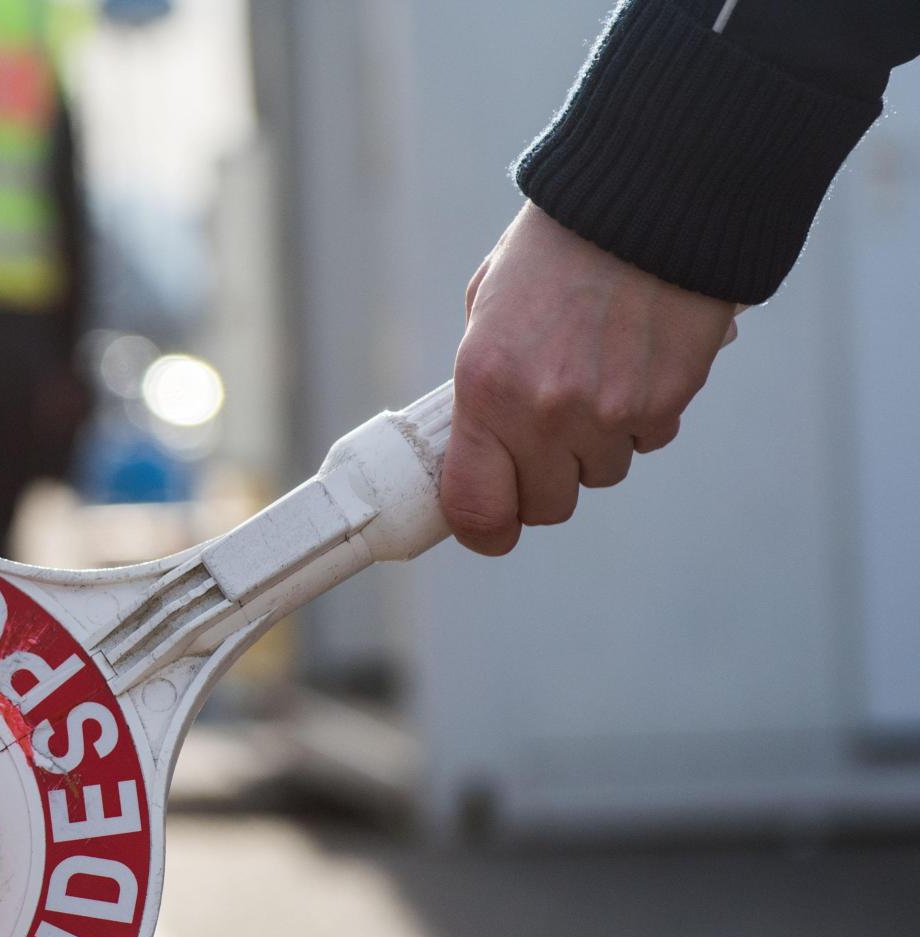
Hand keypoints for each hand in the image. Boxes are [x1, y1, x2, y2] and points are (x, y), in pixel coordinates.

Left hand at [444, 202, 738, 555]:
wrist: (646, 200)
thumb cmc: (556, 250)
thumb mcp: (488, 311)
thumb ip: (482, 385)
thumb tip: (479, 448)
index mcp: (485, 388)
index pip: (477, 509)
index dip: (484, 529)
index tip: (489, 525)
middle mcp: (545, 412)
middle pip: (546, 506)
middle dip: (544, 480)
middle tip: (545, 438)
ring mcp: (609, 413)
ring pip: (600, 474)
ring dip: (594, 445)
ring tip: (594, 377)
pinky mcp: (665, 403)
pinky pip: (646, 441)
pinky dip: (640, 418)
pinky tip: (633, 365)